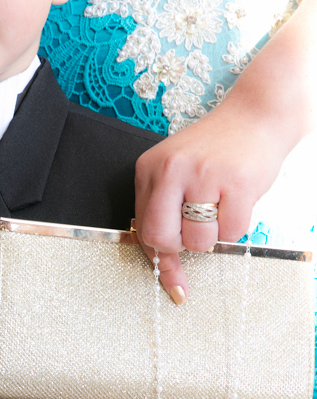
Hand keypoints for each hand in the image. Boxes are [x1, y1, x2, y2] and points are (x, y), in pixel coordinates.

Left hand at [134, 0, 316, 301]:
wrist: (256, 114)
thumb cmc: (216, 151)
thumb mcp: (177, 171)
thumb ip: (164, 210)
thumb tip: (162, 267)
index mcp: (149, 168)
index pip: (142, 227)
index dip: (159, 258)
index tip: (174, 284)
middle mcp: (171, 170)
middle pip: (162, 238)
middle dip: (182, 246)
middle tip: (199, 231)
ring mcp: (203, 175)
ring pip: (199, 240)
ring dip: (214, 236)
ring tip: (221, 207)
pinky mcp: (236, 182)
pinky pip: (231, 233)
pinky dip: (237, 228)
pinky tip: (238, 202)